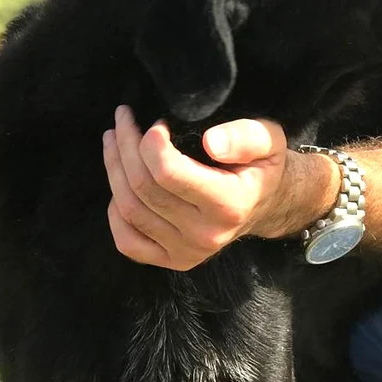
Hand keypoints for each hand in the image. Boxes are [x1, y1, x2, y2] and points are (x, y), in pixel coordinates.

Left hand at [102, 106, 339, 269]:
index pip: (168, 173)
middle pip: (143, 188)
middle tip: (125, 120)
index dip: (150, 142)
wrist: (266, 205)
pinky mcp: (172, 261)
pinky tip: (121, 185)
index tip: (156, 122)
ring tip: (115, 140)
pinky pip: (127, 242)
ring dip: (114, 169)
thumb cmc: (261, 166)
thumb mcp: (267, 140)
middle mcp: (205, 234)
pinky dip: (115, 212)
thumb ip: (244, 137)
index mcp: (228, 204)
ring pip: (129, 210)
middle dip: (125, 146)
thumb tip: (210, 142)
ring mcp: (187, 252)